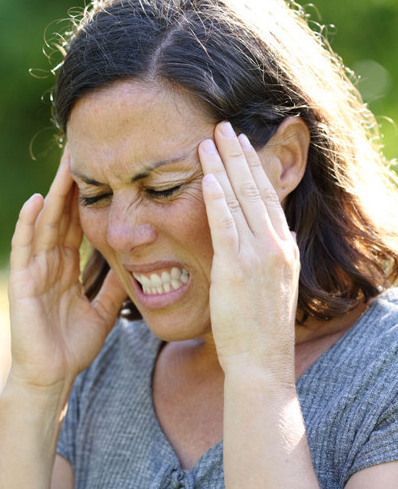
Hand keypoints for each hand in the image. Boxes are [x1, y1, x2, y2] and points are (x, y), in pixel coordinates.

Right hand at [7, 149, 126, 390]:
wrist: (51, 376)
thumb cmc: (72, 346)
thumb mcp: (102, 311)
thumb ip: (114, 287)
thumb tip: (134, 267)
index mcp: (66, 266)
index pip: (77, 223)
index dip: (88, 197)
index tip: (101, 168)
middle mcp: (48, 261)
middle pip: (62, 214)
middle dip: (72, 183)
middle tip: (82, 149)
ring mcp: (33, 269)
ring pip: (45, 222)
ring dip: (54, 193)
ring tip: (64, 164)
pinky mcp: (21, 281)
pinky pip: (24, 248)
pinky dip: (27, 224)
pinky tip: (35, 201)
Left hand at [198, 122, 299, 378]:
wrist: (261, 362)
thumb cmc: (257, 330)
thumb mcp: (267, 287)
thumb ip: (258, 260)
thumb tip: (246, 245)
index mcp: (283, 249)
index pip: (267, 197)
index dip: (253, 167)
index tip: (240, 145)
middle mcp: (276, 245)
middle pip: (256, 188)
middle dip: (238, 154)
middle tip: (224, 126)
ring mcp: (258, 255)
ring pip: (240, 199)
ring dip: (223, 165)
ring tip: (210, 138)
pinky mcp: (236, 268)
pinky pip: (225, 225)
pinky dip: (216, 198)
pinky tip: (206, 175)